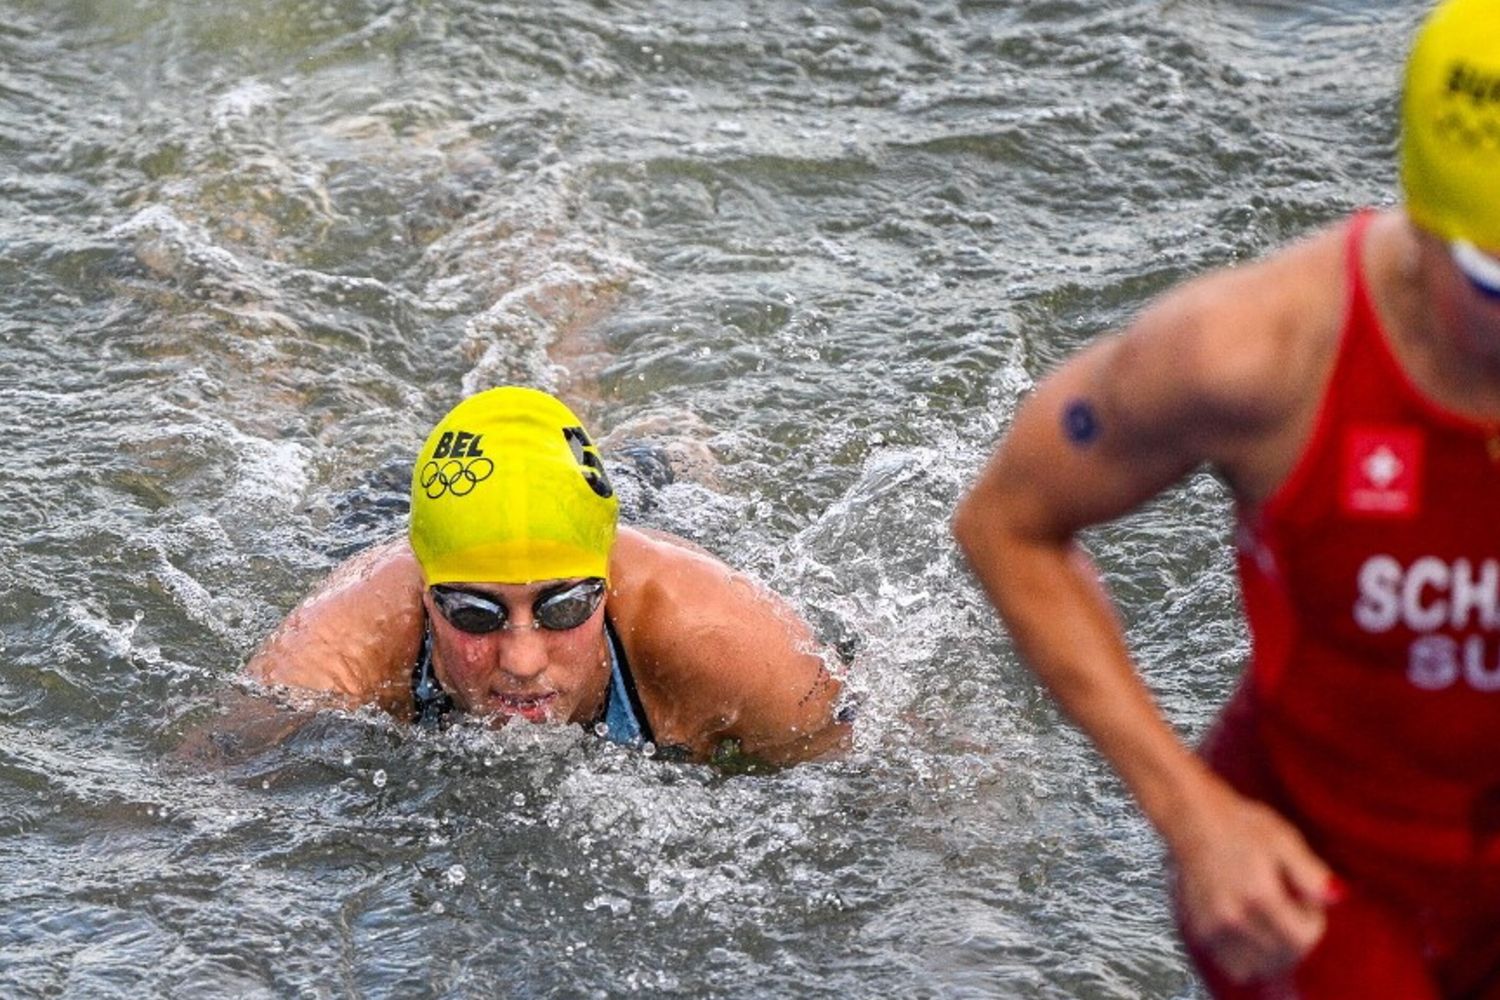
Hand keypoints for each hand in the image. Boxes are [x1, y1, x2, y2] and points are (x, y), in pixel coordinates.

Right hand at [1169, 780, 1341, 984]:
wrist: (1192, 818)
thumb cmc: (1241, 824)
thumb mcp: (1284, 839)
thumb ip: (1311, 872)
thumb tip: (1337, 898)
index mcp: (1259, 895)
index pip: (1302, 940)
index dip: (1314, 924)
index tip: (1307, 902)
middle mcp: (1234, 917)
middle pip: (1282, 957)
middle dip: (1296, 938)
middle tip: (1289, 907)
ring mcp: (1213, 928)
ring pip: (1258, 967)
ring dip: (1274, 954)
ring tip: (1270, 921)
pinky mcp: (1199, 932)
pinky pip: (1233, 966)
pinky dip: (1248, 959)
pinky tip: (1251, 932)